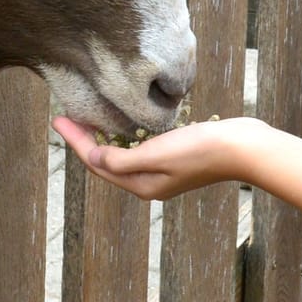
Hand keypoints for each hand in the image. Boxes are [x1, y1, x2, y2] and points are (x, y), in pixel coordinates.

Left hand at [51, 115, 271, 201]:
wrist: (243, 148)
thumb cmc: (201, 150)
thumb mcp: (156, 154)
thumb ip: (122, 159)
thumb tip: (94, 160)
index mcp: (142, 185)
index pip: (97, 164)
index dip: (75, 141)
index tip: (57, 119)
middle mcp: (150, 182)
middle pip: (106, 162)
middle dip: (85, 140)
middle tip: (65, 116)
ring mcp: (164, 171)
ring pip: (122, 155)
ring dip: (104, 138)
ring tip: (87, 119)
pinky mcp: (176, 156)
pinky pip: (140, 148)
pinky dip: (125, 136)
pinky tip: (123, 122)